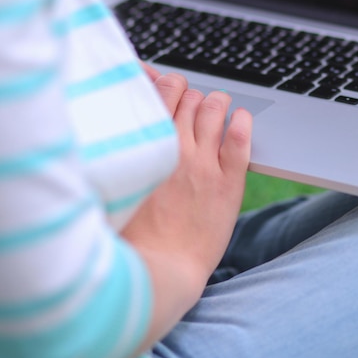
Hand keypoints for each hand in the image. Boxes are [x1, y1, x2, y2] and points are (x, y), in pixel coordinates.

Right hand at [123, 68, 251, 348]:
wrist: (159, 272)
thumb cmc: (131, 236)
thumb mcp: (114, 188)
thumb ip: (118, 154)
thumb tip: (118, 128)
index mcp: (146, 147)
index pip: (161, 93)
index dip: (167, 85)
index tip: (169, 89)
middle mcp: (175, 148)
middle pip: (190, 98)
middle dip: (192, 97)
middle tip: (193, 106)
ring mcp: (205, 164)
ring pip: (215, 110)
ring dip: (217, 103)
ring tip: (219, 107)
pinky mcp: (229, 183)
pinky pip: (240, 138)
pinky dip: (243, 122)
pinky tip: (241, 119)